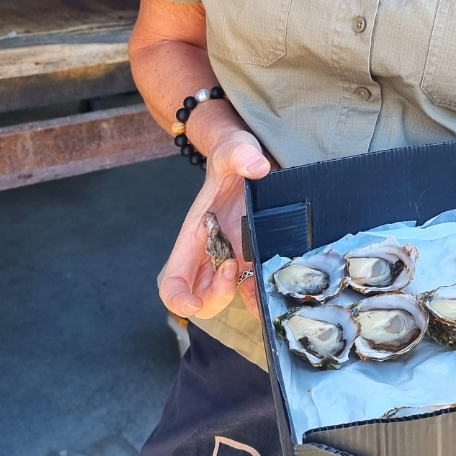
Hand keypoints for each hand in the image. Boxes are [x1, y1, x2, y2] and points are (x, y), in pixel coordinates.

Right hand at [159, 130, 271, 321]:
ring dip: (245, 299)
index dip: (178, 299)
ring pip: (231, 297)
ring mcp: (236, 257)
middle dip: (217, 296)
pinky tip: (282, 292)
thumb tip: (257, 167)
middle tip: (236, 266)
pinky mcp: (258, 255)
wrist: (253, 157)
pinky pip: (257, 286)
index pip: (173, 280)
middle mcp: (212, 253)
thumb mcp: (233, 150)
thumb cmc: (234, 156)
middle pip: (202, 299)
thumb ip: (240, 155)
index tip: (193, 304)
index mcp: (194, 236)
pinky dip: (266, 294)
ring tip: (264, 278)